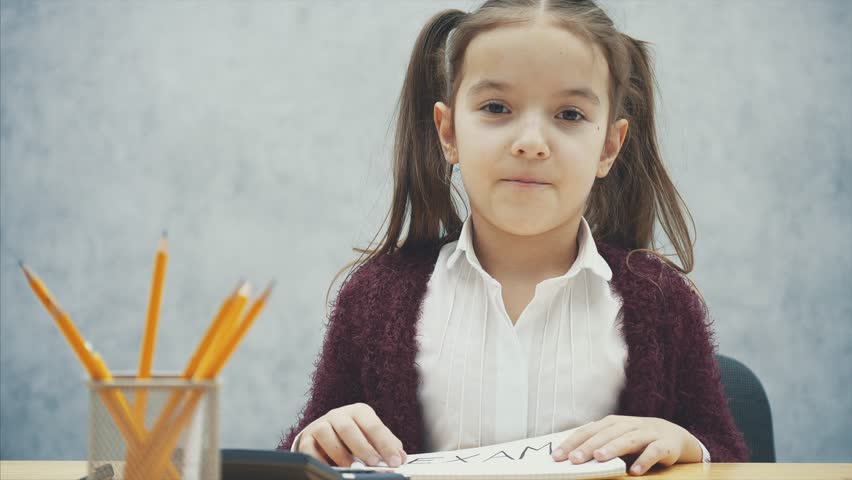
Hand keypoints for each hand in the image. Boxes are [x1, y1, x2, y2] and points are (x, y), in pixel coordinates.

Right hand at [296, 403, 406, 467]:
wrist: (321, 437)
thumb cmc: (352, 439)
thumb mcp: (370, 438)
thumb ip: (386, 445)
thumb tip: (401, 457)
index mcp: (358, 412)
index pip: (374, 426)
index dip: (385, 444)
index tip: (396, 461)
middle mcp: (338, 415)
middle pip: (349, 429)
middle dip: (363, 448)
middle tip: (375, 465)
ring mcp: (320, 425)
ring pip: (328, 436)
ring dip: (341, 454)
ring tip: (354, 468)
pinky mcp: (305, 439)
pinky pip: (309, 450)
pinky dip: (319, 461)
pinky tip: (330, 470)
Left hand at [551, 415, 700, 475]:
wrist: (673, 435)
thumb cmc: (636, 439)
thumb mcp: (616, 438)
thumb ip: (597, 443)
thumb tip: (569, 456)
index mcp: (613, 423)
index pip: (588, 431)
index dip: (572, 442)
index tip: (557, 456)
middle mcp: (628, 425)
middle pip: (606, 434)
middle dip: (588, 446)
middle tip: (574, 459)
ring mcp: (647, 433)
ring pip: (628, 439)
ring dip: (613, 449)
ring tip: (600, 459)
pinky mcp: (665, 445)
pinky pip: (654, 452)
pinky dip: (644, 460)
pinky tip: (634, 472)